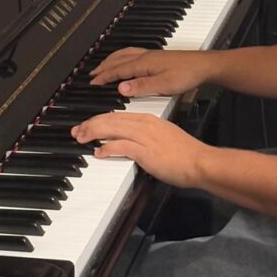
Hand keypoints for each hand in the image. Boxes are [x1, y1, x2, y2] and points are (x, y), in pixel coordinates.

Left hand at [72, 112, 206, 187]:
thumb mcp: (163, 137)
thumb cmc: (185, 153)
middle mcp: (144, 124)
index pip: (117, 115)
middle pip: (110, 119)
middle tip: (77, 131)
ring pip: (111, 129)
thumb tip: (132, 143)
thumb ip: (147, 136)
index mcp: (148, 119)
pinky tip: (98, 152)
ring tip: (81, 138)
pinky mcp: (144, 151)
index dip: (99, 119)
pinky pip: (120, 146)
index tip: (88, 124)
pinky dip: (107, 148)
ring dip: (93, 133)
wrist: (199, 161)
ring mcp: (144, 136)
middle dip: (91, 124)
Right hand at [89, 48, 211, 96]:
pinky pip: (132, 53)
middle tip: (91, 74)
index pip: (118, 70)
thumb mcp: (163, 85)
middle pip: (118, 60)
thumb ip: (141, 86)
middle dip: (103, 67)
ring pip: (124, 55)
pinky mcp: (157, 56)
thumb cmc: (186, 75)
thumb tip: (120, 88)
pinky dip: (122, 56)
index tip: (92, 82)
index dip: (104, 76)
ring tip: (103, 66)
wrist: (203, 66)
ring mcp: (150, 55)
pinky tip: (126, 60)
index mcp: (143, 64)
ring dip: (111, 60)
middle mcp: (144, 57)